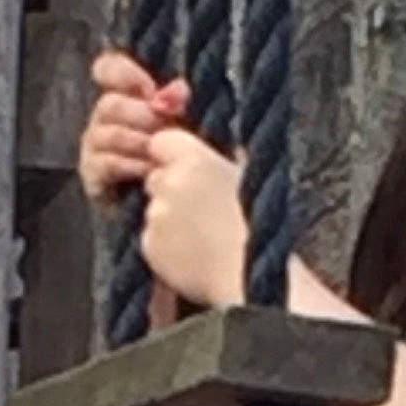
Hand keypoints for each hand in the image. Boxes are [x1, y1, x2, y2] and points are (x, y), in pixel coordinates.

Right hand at [79, 48, 189, 208]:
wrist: (166, 209)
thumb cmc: (173, 162)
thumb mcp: (179, 127)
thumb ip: (176, 102)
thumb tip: (179, 89)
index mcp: (124, 97)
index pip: (107, 69)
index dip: (123, 72)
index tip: (149, 88)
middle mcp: (103, 119)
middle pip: (109, 104)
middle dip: (142, 115)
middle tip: (164, 126)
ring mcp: (94, 147)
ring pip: (107, 133)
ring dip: (138, 142)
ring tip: (160, 154)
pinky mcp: (92, 175)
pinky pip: (106, 163)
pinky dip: (130, 165)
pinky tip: (150, 172)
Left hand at [142, 128, 247, 310]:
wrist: (250, 276)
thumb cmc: (256, 226)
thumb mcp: (245, 172)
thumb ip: (220, 150)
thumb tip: (207, 129)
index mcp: (194, 158)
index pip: (162, 142)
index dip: (173, 158)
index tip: (189, 174)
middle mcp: (169, 183)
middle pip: (155, 178)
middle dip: (170, 191)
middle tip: (200, 212)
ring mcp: (156, 215)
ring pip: (153, 209)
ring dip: (168, 220)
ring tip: (201, 237)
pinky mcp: (149, 246)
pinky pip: (150, 240)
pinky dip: (165, 247)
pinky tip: (192, 254)